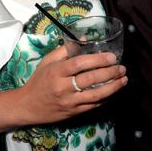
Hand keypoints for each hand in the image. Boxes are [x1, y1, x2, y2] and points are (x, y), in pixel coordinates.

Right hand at [0, 45, 127, 127]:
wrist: (28, 106)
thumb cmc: (39, 81)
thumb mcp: (48, 61)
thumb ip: (66, 49)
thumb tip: (85, 38)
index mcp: (56, 72)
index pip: (79, 64)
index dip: (97, 59)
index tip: (111, 56)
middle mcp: (63, 87)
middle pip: (90, 80)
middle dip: (110, 73)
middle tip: (122, 68)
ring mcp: (69, 102)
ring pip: (95, 95)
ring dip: (113, 87)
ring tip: (123, 80)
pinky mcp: (73, 112)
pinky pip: (93, 105)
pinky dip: (106, 98)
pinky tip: (113, 91)